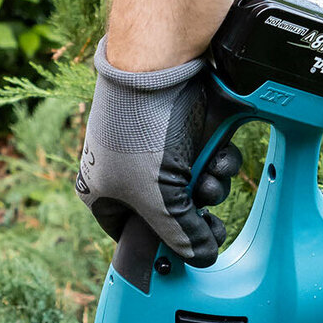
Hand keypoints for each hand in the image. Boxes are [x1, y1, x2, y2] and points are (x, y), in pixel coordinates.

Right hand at [76, 37, 241, 266]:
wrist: (161, 64)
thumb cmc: (142, 131)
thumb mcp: (160, 199)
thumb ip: (181, 236)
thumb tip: (202, 258)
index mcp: (102, 193)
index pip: (130, 235)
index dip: (160, 246)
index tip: (185, 255)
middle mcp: (129, 173)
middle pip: (172, 215)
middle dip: (194, 213)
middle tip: (207, 214)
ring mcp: (161, 151)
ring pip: (195, 188)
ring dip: (212, 187)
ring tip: (209, 175)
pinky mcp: (188, 132)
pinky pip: (210, 161)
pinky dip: (220, 162)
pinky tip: (219, 155)